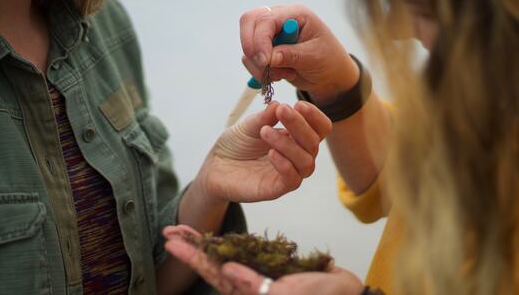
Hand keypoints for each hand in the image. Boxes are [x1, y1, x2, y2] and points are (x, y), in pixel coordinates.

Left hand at [164, 225, 364, 294]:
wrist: (349, 294)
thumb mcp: (288, 292)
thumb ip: (254, 285)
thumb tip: (226, 272)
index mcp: (249, 292)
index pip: (213, 272)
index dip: (191, 255)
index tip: (171, 239)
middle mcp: (249, 284)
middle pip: (213, 263)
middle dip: (191, 246)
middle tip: (169, 229)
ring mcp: (259, 276)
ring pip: (225, 256)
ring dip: (206, 243)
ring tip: (186, 229)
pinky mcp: (271, 269)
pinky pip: (245, 254)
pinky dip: (230, 243)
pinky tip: (221, 236)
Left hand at [193, 101, 330, 203]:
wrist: (215, 166)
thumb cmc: (236, 144)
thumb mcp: (249, 125)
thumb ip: (265, 116)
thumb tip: (278, 105)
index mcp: (295, 138)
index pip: (319, 128)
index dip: (314, 116)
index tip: (298, 104)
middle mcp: (296, 156)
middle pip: (313, 142)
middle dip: (299, 124)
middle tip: (282, 111)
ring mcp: (288, 173)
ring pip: (306, 162)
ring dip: (288, 144)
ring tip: (265, 131)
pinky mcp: (276, 189)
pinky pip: (292, 180)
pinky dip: (285, 165)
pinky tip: (271, 153)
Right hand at [239, 5, 359, 104]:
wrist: (330, 75)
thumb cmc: (328, 60)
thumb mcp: (314, 57)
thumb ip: (292, 55)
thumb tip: (269, 57)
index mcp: (295, 14)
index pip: (267, 19)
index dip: (261, 39)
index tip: (265, 61)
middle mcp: (279, 19)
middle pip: (249, 21)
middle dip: (251, 46)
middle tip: (264, 66)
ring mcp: (270, 33)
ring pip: (247, 43)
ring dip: (259, 64)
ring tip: (283, 74)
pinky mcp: (265, 49)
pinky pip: (249, 58)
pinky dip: (259, 71)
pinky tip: (279, 75)